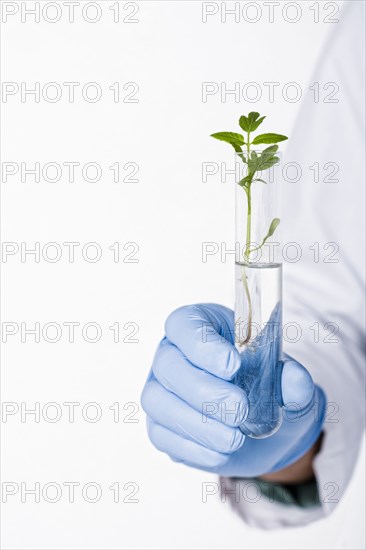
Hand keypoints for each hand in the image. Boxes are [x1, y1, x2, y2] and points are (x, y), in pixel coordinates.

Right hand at [141, 304, 325, 476]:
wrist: (268, 432)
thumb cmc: (272, 390)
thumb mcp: (291, 383)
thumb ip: (295, 379)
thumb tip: (295, 378)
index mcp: (203, 326)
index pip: (185, 324)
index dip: (202, 343)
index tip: (233, 365)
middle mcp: (174, 353)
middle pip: (168, 363)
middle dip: (203, 390)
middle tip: (239, 409)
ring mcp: (162, 389)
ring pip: (159, 401)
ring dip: (197, 423)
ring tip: (235, 439)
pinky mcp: (160, 425)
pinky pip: (162, 435)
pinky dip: (193, 447)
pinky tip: (221, 453)